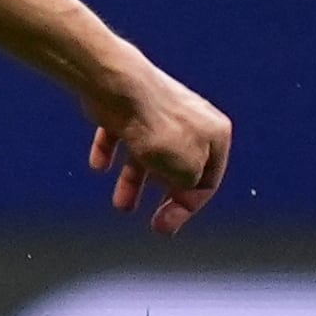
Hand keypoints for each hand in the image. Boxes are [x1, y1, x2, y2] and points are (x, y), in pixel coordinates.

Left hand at [86, 58, 231, 235]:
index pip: (207, 181)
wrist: (120, 90)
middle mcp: (190, 120)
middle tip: (151, 221)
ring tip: (121, 204)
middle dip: (163, 196)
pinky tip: (99, 165)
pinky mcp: (126, 108)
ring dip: (134, 182)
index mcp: (215, 133)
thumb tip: (182, 189)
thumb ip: (189, 186)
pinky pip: (118, 135)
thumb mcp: (186, 172)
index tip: (165, 225)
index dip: (187, 207)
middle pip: (177, 168)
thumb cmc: (158, 130)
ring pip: (147, 155)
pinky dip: (110, 152)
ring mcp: (156, 113)